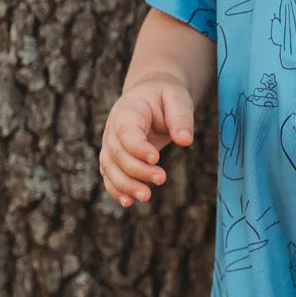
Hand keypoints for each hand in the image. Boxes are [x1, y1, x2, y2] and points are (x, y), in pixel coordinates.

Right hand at [99, 74, 194, 207]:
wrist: (150, 94)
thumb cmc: (165, 95)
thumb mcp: (177, 97)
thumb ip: (181, 117)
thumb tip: (185, 141)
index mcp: (128, 109)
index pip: (125, 131)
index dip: (137, 147)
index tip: (156, 158)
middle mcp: (113, 127)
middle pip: (117, 153)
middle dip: (137, 170)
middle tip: (161, 179)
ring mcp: (110, 143)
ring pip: (110, 167)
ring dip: (125, 185)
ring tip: (146, 197)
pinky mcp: (114, 157)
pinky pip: (110, 175)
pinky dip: (116, 190)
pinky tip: (129, 203)